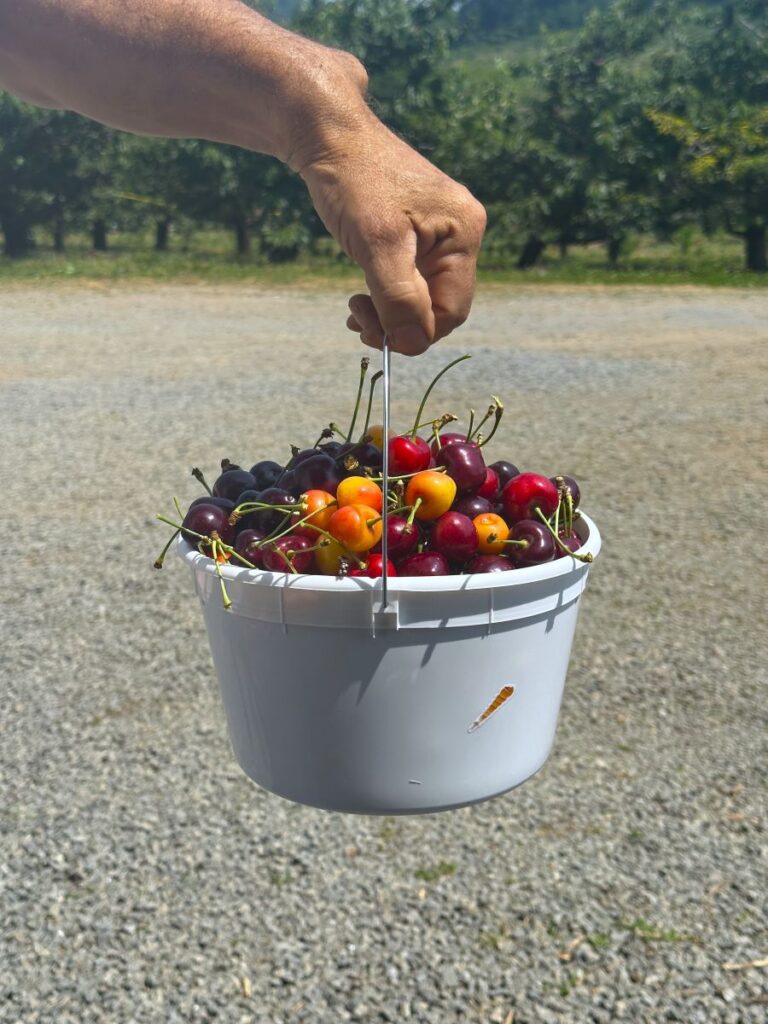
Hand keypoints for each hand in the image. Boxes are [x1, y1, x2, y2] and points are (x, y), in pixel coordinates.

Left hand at [297, 108, 485, 355]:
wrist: (329, 132)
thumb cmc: (353, 181)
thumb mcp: (377, 245)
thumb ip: (399, 298)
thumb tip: (411, 344)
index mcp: (464, 233)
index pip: (451, 310)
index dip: (414, 333)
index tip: (371, 334)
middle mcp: (461, 233)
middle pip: (439, 305)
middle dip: (399, 322)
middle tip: (357, 319)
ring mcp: (440, 232)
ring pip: (423, 296)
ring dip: (390, 312)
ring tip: (355, 306)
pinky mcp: (418, 232)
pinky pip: (411, 279)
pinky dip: (387, 295)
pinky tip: (362, 296)